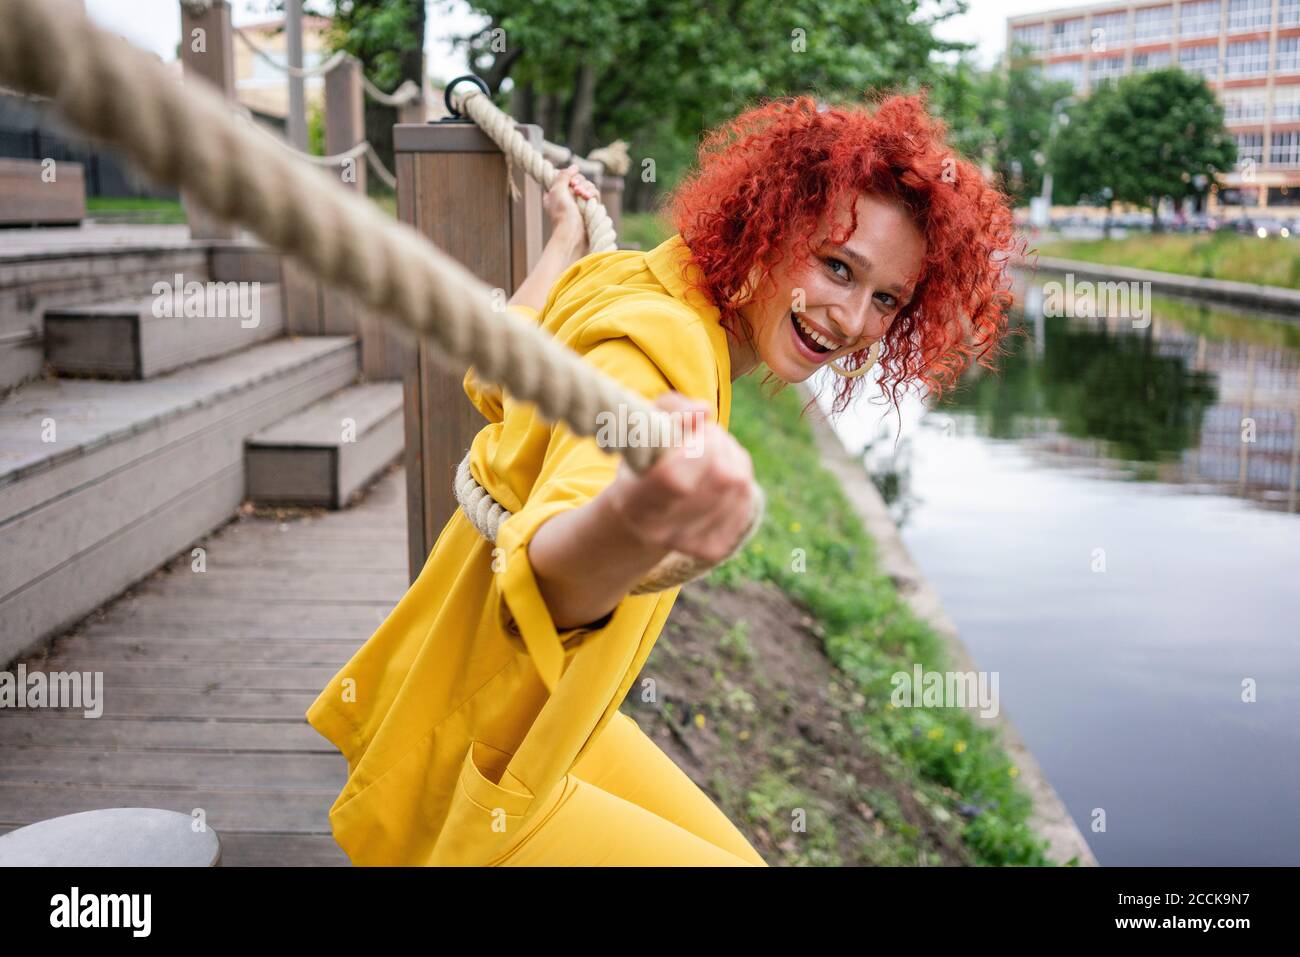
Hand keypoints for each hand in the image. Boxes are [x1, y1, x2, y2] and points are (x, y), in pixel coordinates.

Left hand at [543, 164, 596, 252]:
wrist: (572, 234)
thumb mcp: (557, 189)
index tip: (571, 182)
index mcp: (556, 192)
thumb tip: (575, 166)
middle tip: (576, 190)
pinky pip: (594, 195)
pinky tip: (588, 199)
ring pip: (588, 186)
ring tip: (582, 196)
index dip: (571, 176)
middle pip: (579, 180)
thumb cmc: (561, 213)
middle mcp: (568, 197)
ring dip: (587, 188)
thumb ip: (564, 175)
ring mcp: (579, 203)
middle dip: (580, 182)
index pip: (567, 176)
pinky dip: (592, 194)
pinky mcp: (589, 209)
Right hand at [603, 391, 756, 565]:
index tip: (700, 428)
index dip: (698, 446)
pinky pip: (746, 498)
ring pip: (738, 485)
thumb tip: (704, 412)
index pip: (676, 479)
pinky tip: (722, 473)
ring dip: (733, 456)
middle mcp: (659, 530)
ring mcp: (689, 544)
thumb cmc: (644, 460)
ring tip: (713, 451)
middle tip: (709, 435)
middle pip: (719, 478)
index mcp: (633, 501)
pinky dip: (741, 477)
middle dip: (721, 444)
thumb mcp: (645, 427)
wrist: (643, 516)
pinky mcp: (714, 549)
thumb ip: (671, 409)